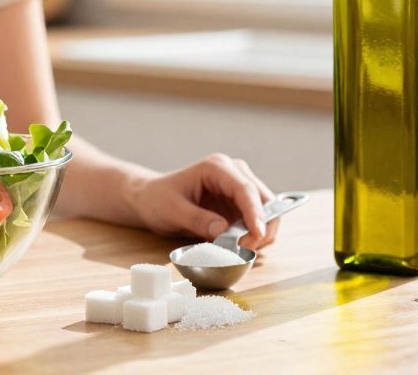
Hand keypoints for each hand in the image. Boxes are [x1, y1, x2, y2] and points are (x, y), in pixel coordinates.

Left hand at [131, 153, 279, 249]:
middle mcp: (233, 173)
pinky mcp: (240, 204)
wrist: (150, 199)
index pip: (244, 189)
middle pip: (264, 199)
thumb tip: (224, 231)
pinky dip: (255, 235)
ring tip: (240, 249)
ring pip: (267, 211)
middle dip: (261, 226)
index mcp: (216, 168)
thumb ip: (197, 220)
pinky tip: (241, 246)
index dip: (255, 212)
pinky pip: (257, 221)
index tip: (258, 234)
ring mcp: (239, 188)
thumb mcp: (172, 211)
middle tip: (245, 249)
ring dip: (260, 233)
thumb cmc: (157, 200)